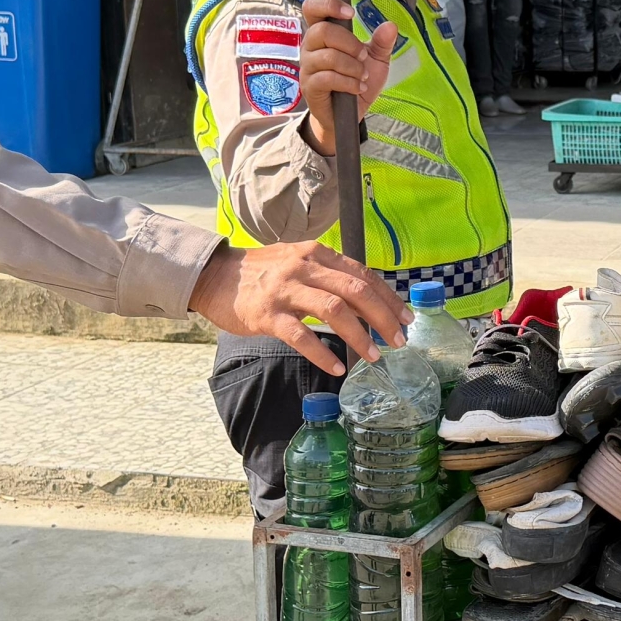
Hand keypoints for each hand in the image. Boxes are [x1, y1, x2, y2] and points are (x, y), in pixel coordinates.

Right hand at [189, 239, 407, 375]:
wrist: (215, 276)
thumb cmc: (262, 274)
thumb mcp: (298, 262)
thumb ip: (328, 275)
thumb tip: (368, 300)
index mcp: (317, 254)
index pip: (362, 274)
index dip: (388, 297)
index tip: (406, 318)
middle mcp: (304, 266)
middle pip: (355, 290)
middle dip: (383, 317)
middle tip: (398, 340)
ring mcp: (285, 289)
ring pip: (334, 310)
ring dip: (359, 335)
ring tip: (374, 355)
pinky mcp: (267, 314)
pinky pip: (301, 335)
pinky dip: (322, 352)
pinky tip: (336, 367)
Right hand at [298, 0, 399, 157]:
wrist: (349, 115)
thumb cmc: (357, 82)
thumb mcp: (376, 60)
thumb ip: (382, 43)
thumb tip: (390, 26)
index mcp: (323, 34)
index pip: (313, 8)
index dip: (328, 4)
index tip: (351, 12)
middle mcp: (310, 47)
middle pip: (323, 31)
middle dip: (350, 43)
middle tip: (363, 56)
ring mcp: (308, 67)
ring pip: (328, 56)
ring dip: (352, 66)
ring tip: (362, 76)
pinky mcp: (310, 87)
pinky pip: (328, 78)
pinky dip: (350, 83)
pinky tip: (358, 88)